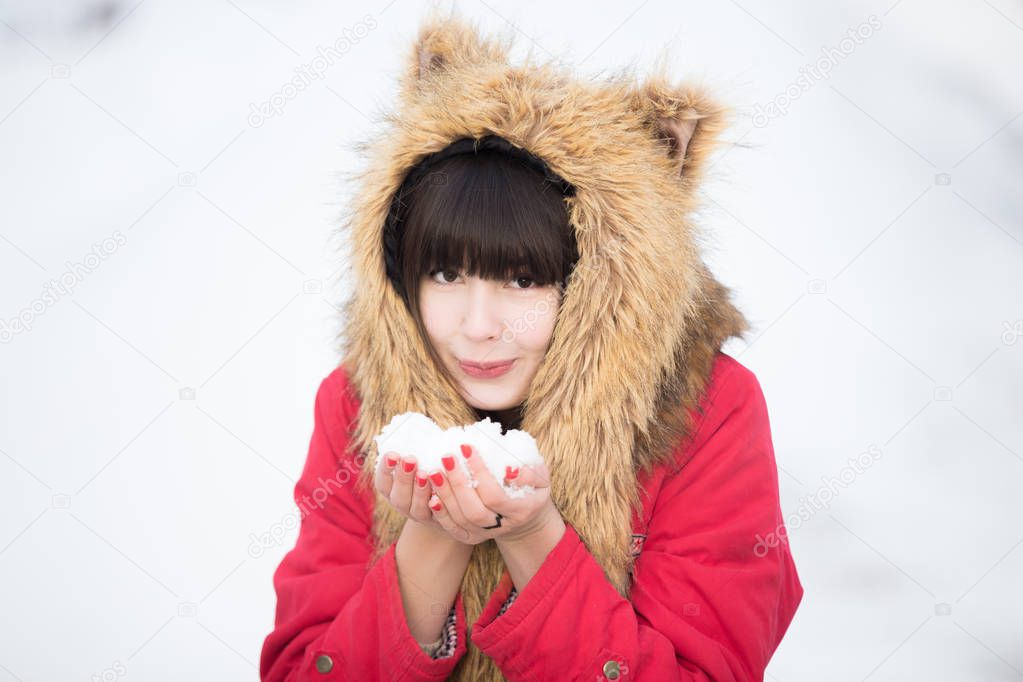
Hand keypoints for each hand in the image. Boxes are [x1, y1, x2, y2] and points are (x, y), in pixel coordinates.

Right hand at [373, 450, 450, 535]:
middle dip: (402, 477)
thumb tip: (415, 421)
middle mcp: (402, 504)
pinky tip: (439, 497)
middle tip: (410, 459)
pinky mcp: (436, 523)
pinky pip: (435, 517)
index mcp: (392, 489)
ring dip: (419, 490)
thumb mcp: (419, 461)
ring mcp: (418, 515)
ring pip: (414, 507)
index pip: (382, 482)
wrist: (447, 504)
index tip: (393, 454)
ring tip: (426, 473)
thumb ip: (417, 449)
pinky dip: (436, 507)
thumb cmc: (430, 471)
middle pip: (397, 495)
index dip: (385, 469)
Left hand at [427, 443, 559, 544]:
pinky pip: (452, 529)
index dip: (479, 472)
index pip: (494, 495)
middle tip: (446, 457)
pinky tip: (431, 495)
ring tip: (433, 471)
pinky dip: (440, 513)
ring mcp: (485, 534)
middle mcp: (502, 526)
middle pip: (474, 510)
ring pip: (460, 519)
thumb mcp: (541, 478)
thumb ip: (531, 472)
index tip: (466, 447)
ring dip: (445, 494)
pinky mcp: (471, 537)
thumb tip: (509, 469)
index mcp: (520, 511)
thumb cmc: (532, 488)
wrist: (526, 516)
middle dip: (458, 483)